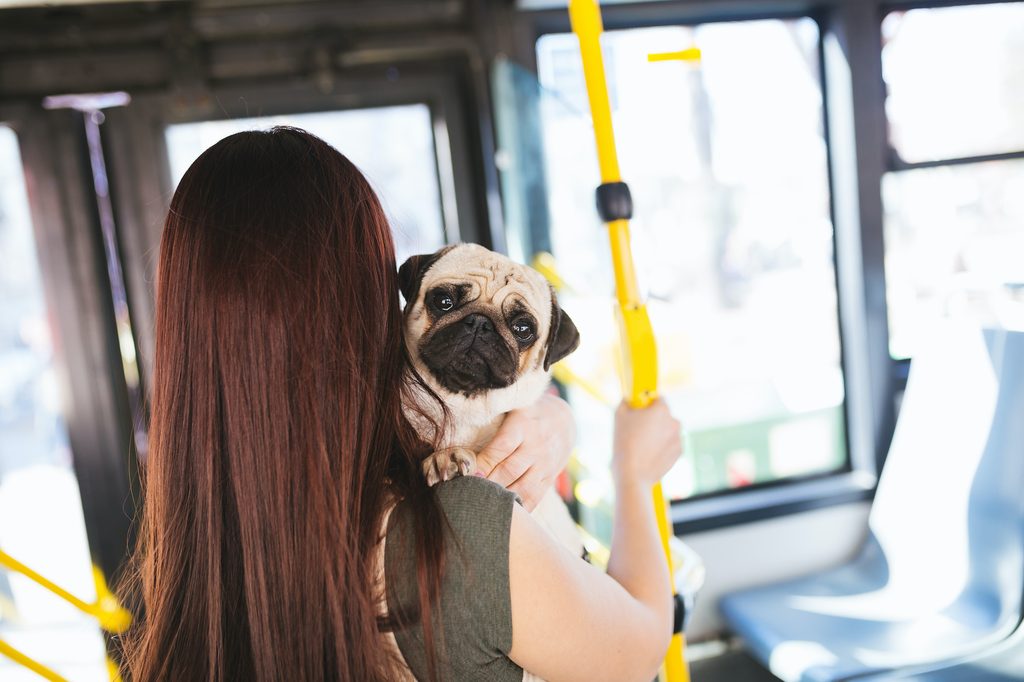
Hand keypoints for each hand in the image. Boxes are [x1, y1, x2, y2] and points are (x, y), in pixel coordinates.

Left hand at [476, 392, 575, 510]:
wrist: (565, 421)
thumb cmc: (527, 414)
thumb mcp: (514, 406)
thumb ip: (492, 414)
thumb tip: (462, 430)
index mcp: (523, 425)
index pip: (501, 447)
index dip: (483, 462)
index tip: (466, 473)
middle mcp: (536, 446)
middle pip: (509, 470)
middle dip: (487, 484)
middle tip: (466, 494)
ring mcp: (545, 465)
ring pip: (522, 488)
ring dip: (502, 499)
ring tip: (482, 507)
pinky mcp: (549, 479)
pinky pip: (535, 498)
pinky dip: (520, 509)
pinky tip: (504, 516)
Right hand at [612, 399, 681, 487]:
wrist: (632, 474)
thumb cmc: (624, 444)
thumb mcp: (619, 416)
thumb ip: (625, 402)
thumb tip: (627, 399)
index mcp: (661, 410)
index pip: (658, 399)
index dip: (648, 403)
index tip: (641, 409)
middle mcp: (674, 422)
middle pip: (664, 416)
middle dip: (654, 420)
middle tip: (638, 429)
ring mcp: (678, 438)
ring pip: (668, 430)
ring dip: (659, 433)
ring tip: (642, 444)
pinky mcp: (679, 452)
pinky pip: (671, 444)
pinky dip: (663, 446)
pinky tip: (649, 453)